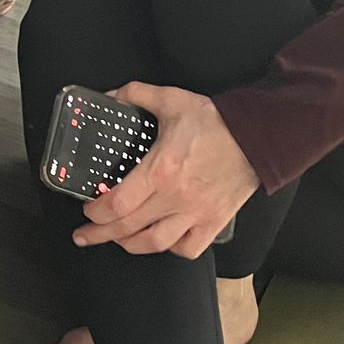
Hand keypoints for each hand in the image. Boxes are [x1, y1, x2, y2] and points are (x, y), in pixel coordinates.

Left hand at [72, 84, 259, 258]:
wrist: (258, 137)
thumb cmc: (217, 123)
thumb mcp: (172, 100)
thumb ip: (137, 94)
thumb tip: (113, 95)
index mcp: (161, 170)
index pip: (117, 203)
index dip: (95, 212)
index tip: (87, 209)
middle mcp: (175, 197)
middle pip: (127, 228)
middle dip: (99, 234)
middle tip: (84, 235)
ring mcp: (195, 213)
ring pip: (154, 243)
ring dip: (129, 245)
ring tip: (116, 241)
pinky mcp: (213, 222)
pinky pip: (187, 248)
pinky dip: (171, 248)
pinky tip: (160, 239)